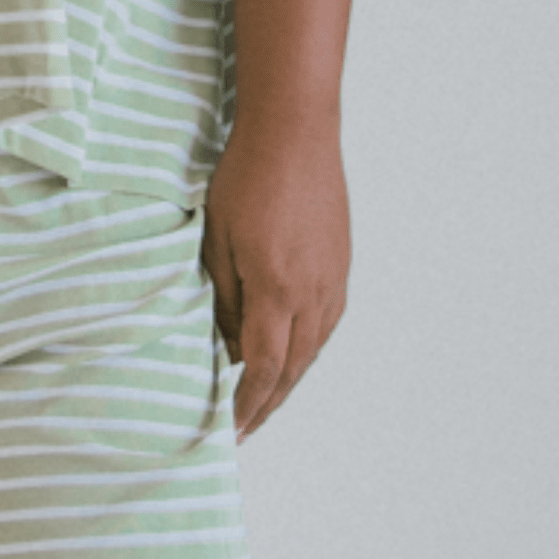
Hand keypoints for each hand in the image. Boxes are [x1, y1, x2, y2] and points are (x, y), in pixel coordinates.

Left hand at [201, 116, 350, 441]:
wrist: (296, 129)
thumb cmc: (247, 179)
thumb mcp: (217, 245)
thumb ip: (225, 303)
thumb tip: (232, 349)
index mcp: (278, 290)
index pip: (263, 369)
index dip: (248, 405)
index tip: (232, 429)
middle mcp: (313, 293)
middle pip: (292, 370)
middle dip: (268, 404)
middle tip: (246, 428)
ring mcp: (333, 279)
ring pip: (312, 351)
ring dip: (287, 381)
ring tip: (264, 401)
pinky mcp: (341, 265)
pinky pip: (325, 325)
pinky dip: (305, 351)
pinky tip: (289, 358)